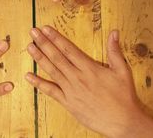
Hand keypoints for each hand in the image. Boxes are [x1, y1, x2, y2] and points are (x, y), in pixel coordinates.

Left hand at [25, 27, 152, 137]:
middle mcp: (77, 77)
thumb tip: (114, 32)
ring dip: (39, 58)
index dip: (56, 37)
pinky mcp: (68, 103)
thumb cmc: (123, 97)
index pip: (68, 49)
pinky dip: (38, 84)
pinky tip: (28, 76)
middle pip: (56, 57)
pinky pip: (50, 91)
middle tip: (33, 32)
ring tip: (29, 47)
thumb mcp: (122, 71)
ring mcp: (71, 90)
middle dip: (43, 43)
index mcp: (89, 68)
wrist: (123, 122)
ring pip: (51, 71)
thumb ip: (115, 50)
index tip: (46, 29)